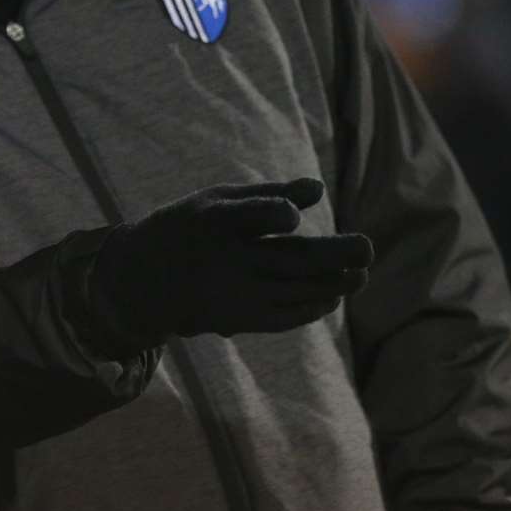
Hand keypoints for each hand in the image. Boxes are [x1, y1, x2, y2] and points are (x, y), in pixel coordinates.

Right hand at [90, 179, 372, 346]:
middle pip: (289, 260)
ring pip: (297, 291)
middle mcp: (223, 260)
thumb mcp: (214, 201)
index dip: (274, 213)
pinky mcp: (238, 320)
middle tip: (367, 247)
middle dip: (334, 256)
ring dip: (334, 283)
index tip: (292, 217)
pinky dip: (314, 306)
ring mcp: (232, 294)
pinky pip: (286, 316)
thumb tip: (318, 190)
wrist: (142, 279)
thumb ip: (266, 195)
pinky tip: (334, 294)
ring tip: (361, 272)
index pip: (250, 217)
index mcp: (212, 222)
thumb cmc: (189, 228)